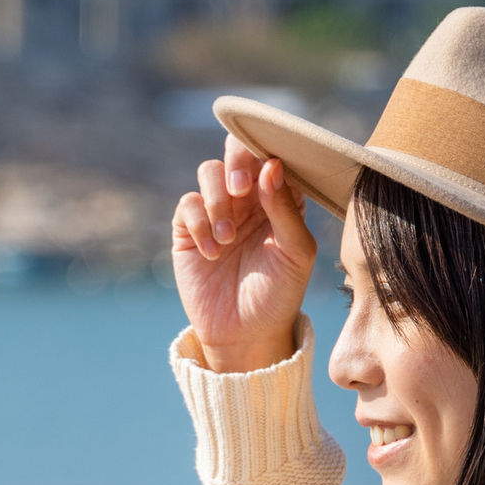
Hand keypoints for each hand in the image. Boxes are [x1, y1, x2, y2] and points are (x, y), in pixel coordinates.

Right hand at [172, 143, 315, 372]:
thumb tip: (271, 165)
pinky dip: (199, 224)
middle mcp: (248, 197)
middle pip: (236, 150)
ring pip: (208, 171)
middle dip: (236, 163)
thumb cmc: (279, 294)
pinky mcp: (189, 229)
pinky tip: (212, 253)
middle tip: (240, 190)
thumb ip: (285, 209)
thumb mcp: (295, 253)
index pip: (273, 155)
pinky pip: (188, 204)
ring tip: (227, 239)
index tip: (268, 170)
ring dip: (217, 200)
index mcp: (280, 197)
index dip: (268, 152)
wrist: (245, 334)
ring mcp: (218, 210)